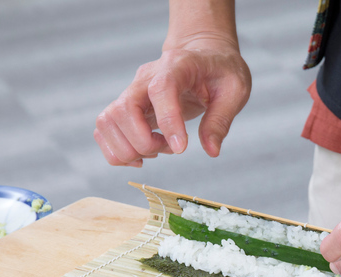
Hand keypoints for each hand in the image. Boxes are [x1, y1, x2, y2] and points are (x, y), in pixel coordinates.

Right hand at [94, 36, 250, 166]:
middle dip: (145, 142)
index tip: (180, 149)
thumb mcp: (235, 91)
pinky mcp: (127, 107)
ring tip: (158, 150)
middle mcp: (146, 78)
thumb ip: (221, 120)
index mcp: (177, 66)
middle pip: (124, 109)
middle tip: (171, 149)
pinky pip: (105, 129)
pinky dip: (117, 150)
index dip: (167, 121)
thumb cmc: (220, 71)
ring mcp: (132, 92)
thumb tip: (211, 151)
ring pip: (107, 121)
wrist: (203, 56)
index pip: (160, 90)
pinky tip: (143, 155)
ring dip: (130, 148)